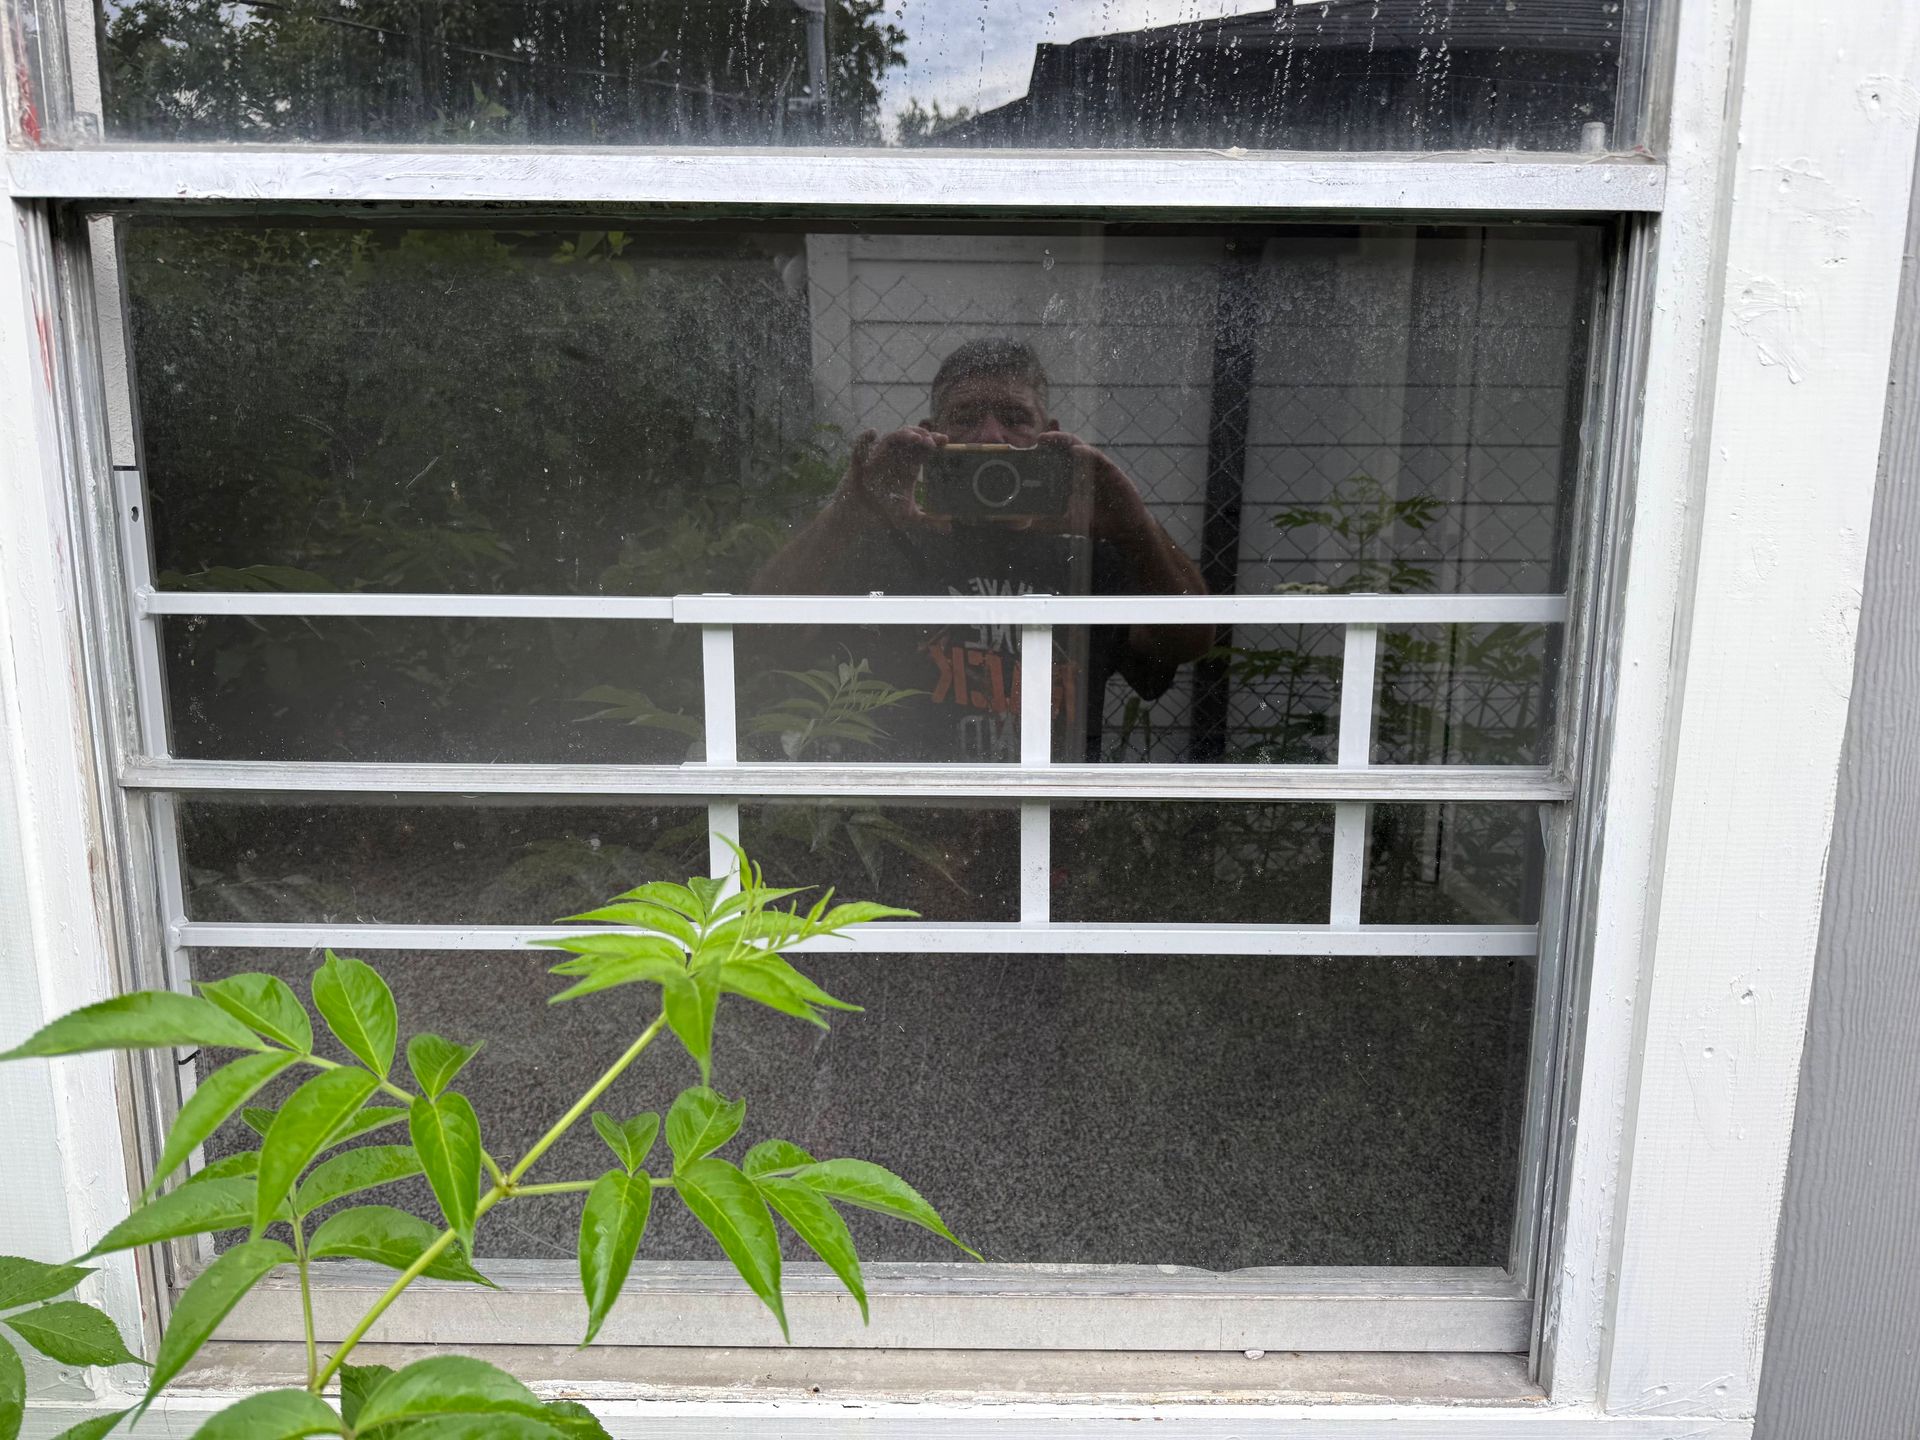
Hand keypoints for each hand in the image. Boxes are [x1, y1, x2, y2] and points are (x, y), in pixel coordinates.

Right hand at [836, 425, 950, 531]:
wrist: (860, 516)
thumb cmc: (884, 511)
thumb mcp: (910, 517)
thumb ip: (930, 521)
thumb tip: (950, 528)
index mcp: (909, 466)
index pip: (924, 448)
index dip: (935, 441)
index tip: (946, 441)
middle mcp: (896, 457)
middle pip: (912, 438)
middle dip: (924, 435)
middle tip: (934, 441)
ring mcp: (879, 456)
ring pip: (893, 437)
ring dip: (904, 434)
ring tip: (916, 439)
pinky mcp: (862, 460)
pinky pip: (861, 444)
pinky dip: (864, 437)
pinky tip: (873, 433)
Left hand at [1036, 430, 1153, 545]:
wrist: (1123, 530)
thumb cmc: (1097, 524)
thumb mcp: (1067, 523)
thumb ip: (1048, 524)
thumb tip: (1025, 526)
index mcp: (1072, 478)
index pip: (1057, 457)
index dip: (1046, 447)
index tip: (1033, 442)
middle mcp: (1083, 469)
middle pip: (1066, 447)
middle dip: (1053, 438)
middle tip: (1040, 438)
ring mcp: (1097, 468)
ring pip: (1080, 447)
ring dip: (1065, 440)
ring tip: (1051, 438)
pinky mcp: (1111, 471)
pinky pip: (1098, 458)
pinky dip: (1087, 452)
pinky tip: (1076, 450)